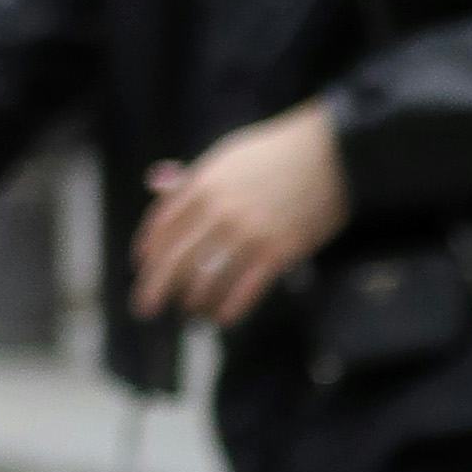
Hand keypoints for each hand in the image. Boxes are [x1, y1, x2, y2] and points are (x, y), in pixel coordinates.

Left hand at [132, 104, 347, 326]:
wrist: (330, 157)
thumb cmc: (279, 153)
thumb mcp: (228, 156)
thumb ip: (193, 175)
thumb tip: (155, 183)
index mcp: (204, 184)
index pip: (162, 224)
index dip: (148, 249)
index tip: (142, 266)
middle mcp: (220, 210)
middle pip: (176, 258)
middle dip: (155, 287)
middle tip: (146, 307)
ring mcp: (249, 233)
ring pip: (207, 279)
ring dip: (195, 300)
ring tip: (193, 310)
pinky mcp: (279, 251)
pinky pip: (246, 289)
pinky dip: (230, 308)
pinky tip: (223, 317)